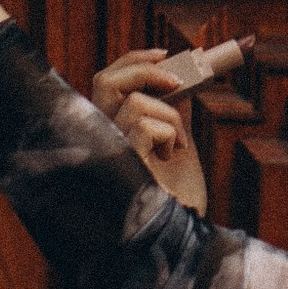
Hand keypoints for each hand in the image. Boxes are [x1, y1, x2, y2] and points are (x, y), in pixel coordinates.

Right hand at [90, 38, 250, 214]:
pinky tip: (173, 156)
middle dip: (142, 67)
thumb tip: (177, 79)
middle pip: (104, 80)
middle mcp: (101, 140)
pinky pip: (146, 126)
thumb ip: (171, 113)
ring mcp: (108, 151)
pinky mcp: (121, 164)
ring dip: (169, 117)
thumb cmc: (180, 197)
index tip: (167, 54)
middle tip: (177, 79)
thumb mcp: (178, 144)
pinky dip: (170, 134)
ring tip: (178, 146)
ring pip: (134, 103)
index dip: (134, 60)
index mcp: (111, 132)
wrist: (186, 234)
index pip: (107, 82)